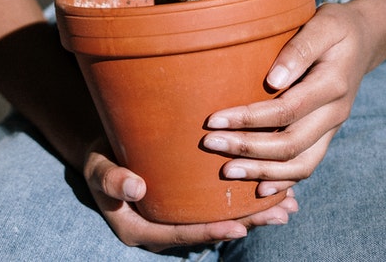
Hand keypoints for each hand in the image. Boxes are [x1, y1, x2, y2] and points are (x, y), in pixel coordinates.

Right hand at [83, 139, 296, 251]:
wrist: (103, 152)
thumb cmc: (98, 159)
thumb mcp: (96, 168)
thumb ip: (111, 179)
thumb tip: (136, 187)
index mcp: (142, 230)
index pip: (181, 234)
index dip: (211, 231)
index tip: (238, 226)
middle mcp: (165, 229)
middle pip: (210, 228)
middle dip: (248, 222)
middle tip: (280, 214)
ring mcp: (180, 216)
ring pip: (220, 217)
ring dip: (255, 212)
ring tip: (289, 204)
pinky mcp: (190, 201)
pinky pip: (218, 203)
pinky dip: (245, 195)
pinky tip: (274, 187)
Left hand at [200, 2, 377, 194]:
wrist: (365, 39)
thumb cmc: (336, 26)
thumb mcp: (324, 24)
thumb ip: (299, 49)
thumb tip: (273, 81)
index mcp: (332, 85)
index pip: (286, 110)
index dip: (249, 119)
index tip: (214, 120)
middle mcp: (335, 113)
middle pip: (291, 144)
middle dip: (248, 149)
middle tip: (210, 145)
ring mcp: (332, 128)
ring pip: (301, 164)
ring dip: (262, 172)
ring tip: (227, 172)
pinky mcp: (325, 134)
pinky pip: (307, 165)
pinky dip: (284, 180)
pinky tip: (259, 188)